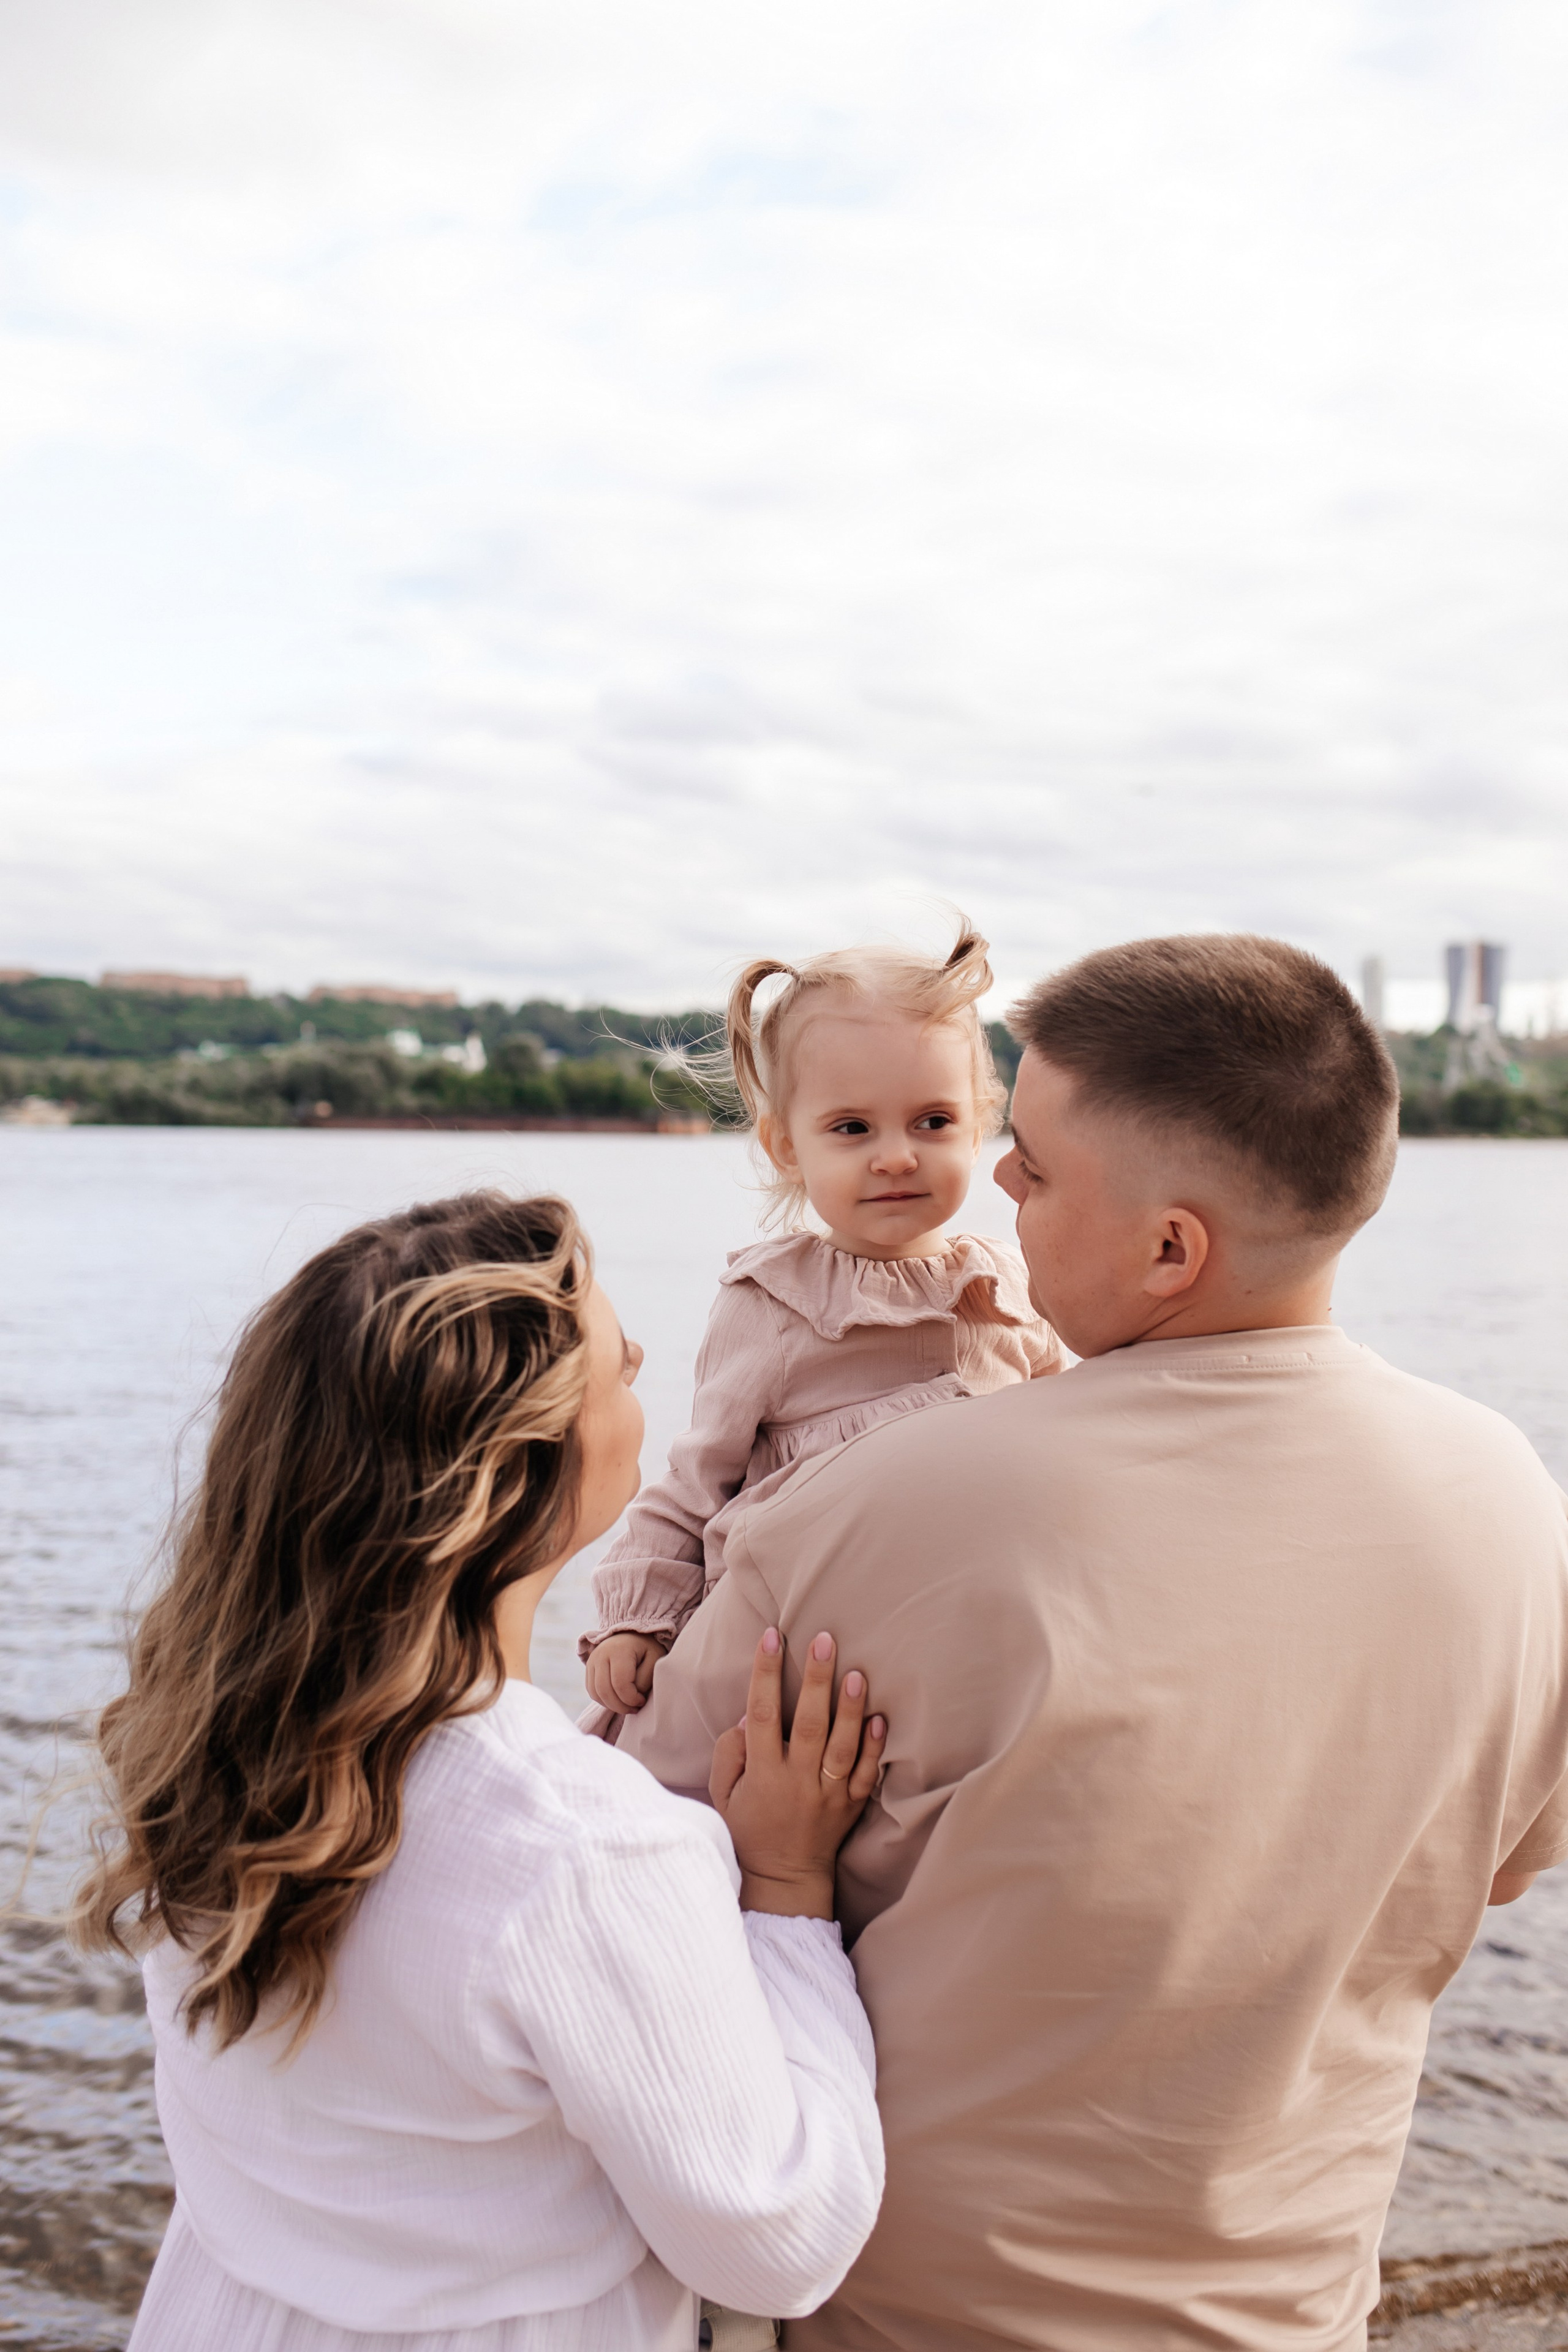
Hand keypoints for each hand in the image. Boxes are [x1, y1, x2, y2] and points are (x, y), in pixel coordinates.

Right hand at [584, 1632, 662, 1712]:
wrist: (632, 1634)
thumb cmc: (647, 1648)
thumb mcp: (655, 1659)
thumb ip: (645, 1679)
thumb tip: (632, 1697)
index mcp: (619, 1650)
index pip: (620, 1684)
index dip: (631, 1699)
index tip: (642, 1701)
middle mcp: (601, 1654)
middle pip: (604, 1691)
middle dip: (620, 1707)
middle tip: (635, 1708)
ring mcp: (592, 1660)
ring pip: (596, 1694)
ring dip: (612, 1706)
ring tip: (627, 1706)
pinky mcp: (588, 1667)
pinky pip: (592, 1692)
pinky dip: (604, 1701)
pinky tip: (618, 1700)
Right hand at [709, 1628, 887, 1920]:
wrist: (783, 1878)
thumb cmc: (748, 1829)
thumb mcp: (723, 1794)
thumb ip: (731, 1754)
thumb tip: (750, 1716)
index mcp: (764, 1774)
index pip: (764, 1715)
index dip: (766, 1674)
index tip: (771, 1637)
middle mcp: (798, 1781)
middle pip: (810, 1724)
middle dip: (817, 1679)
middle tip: (824, 1639)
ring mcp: (828, 1793)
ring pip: (842, 1746)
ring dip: (850, 1708)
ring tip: (856, 1672)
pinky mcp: (850, 1805)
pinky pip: (865, 1773)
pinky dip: (874, 1746)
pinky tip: (880, 1718)